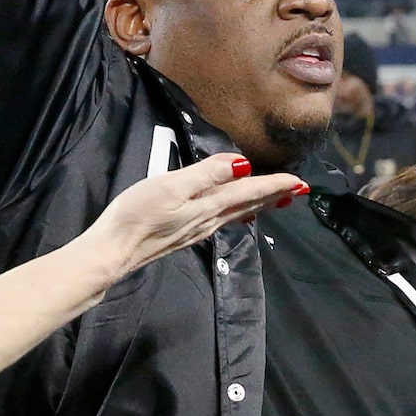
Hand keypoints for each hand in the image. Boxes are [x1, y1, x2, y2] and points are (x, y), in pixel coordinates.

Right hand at [84, 154, 302, 282]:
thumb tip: (242, 164)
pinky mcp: (186, 233)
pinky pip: (224, 220)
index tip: (299, 181)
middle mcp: (209, 219)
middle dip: (275, 195)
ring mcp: (198, 229)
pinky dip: (240, 212)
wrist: (115, 250)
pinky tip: (239, 215)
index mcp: (209, 205)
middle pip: (249, 203)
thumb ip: (207, 174)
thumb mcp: (172, 185)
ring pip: (239, 212)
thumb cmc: (138, 214)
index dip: (275, 184)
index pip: (249, 190)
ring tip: (278, 199)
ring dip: (261, 203)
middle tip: (300, 190)